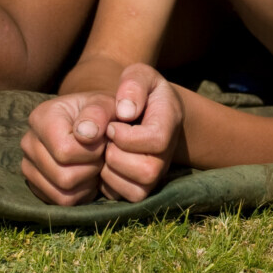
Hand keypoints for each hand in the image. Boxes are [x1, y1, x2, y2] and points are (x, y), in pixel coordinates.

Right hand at [20, 92, 117, 205]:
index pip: (65, 151)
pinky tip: (88, 174)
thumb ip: (98, 113)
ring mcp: (29, 166)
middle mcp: (29, 143)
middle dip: (91, 168)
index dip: (92, 151)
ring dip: (87, 182)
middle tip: (101, 154)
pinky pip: (62, 201)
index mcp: (41, 118)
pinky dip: (81, 193)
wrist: (93, 123)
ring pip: (62, 194)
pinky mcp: (35, 184)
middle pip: (64, 177)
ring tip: (95, 163)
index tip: (103, 139)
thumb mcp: (106, 104)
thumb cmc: (101, 114)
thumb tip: (86, 134)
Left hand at [101, 63, 183, 201]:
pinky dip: (107, 183)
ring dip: (110, 170)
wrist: (149, 113)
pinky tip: (103, 163)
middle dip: (116, 155)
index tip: (111, 125)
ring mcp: (157, 173)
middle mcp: (167, 153)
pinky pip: (124, 196)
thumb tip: (125, 112)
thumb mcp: (138, 75)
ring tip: (105, 150)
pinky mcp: (142, 187)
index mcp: (169, 122)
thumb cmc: (141, 92)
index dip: (127, 136)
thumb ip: (133, 85)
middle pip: (147, 170)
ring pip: (136, 189)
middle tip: (106, 140)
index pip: (156, 140)